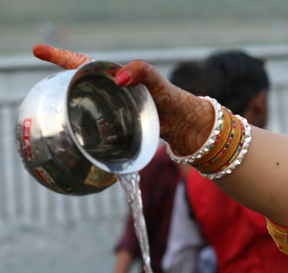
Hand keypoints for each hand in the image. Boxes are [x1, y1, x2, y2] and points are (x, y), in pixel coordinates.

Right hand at [32, 45, 212, 155]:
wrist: (181, 123)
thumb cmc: (169, 96)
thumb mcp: (155, 78)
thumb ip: (140, 71)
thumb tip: (119, 78)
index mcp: (112, 76)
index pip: (81, 64)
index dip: (60, 57)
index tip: (38, 50)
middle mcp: (108, 92)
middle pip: (78, 87)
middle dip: (60, 88)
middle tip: (46, 94)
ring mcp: (110, 110)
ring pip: (84, 108)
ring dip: (71, 112)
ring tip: (57, 117)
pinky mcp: (115, 127)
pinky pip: (96, 127)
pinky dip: (86, 131)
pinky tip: (79, 139)